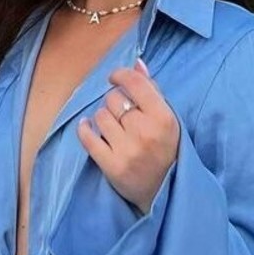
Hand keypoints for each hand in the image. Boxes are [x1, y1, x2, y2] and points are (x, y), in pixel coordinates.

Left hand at [77, 57, 178, 214]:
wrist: (165, 192)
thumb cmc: (166, 149)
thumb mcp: (168, 119)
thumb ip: (152, 90)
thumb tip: (136, 62)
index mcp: (163, 118)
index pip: (135, 83)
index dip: (120, 75)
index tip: (115, 78)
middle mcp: (145, 132)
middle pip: (114, 98)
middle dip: (114, 101)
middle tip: (121, 113)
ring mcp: (127, 150)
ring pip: (100, 115)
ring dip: (103, 117)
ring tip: (113, 126)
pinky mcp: (111, 166)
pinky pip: (87, 137)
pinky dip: (85, 129)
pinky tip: (89, 127)